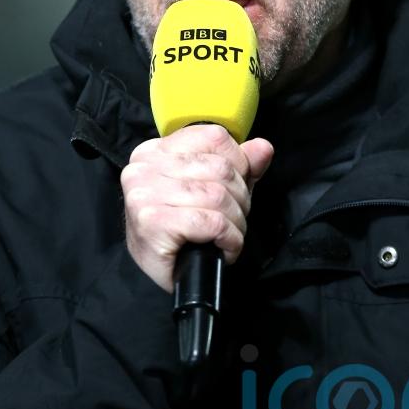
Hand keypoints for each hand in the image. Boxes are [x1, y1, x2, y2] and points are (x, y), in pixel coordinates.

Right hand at [121, 124, 273, 291]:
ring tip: (229, 235)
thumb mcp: (209, 188)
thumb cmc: (180, 228)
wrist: (158, 271)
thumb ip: (238, 165)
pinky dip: (229, 238)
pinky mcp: (152, 222)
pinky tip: (224, 248)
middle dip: (240, 198)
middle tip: (234, 218)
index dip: (239, 163)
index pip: (214, 137)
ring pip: (218, 196)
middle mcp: (144, 167)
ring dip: (236, 222)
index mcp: (156, 150)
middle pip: (220, 168)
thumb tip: (264, 148)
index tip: (237, 187)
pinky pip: (212, 222)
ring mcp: (145, 194)